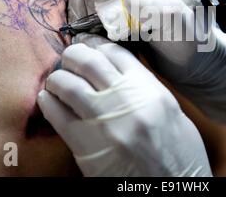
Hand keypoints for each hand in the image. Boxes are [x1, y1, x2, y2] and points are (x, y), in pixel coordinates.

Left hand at [37, 33, 211, 176]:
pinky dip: (48, 102)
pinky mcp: (85, 145)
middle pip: (88, 61)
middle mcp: (125, 100)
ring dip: (57, 77)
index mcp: (150, 90)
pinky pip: (56, 114)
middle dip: (74, 54)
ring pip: (68, 83)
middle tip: (70, 57)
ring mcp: (103, 121)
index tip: (89, 44)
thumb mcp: (170, 111)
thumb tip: (117, 71)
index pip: (116, 53)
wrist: (171, 187)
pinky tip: (49, 100)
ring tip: (57, 80)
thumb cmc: (177, 152)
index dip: (97, 44)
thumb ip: (144, 88)